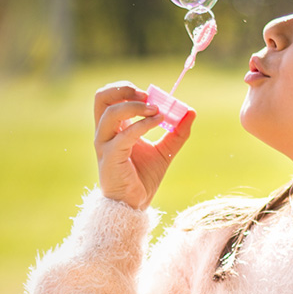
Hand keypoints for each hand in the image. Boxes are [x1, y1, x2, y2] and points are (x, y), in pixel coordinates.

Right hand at [93, 81, 195, 210]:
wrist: (134, 204)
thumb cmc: (143, 177)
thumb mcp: (165, 150)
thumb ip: (176, 132)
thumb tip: (191, 112)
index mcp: (114, 128)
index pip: (110, 97)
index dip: (128, 89)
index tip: (151, 95)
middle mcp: (105, 133)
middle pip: (101, 98)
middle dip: (123, 89)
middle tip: (147, 95)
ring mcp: (105, 144)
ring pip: (111, 113)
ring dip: (136, 106)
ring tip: (157, 110)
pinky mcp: (110, 157)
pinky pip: (125, 135)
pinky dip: (143, 124)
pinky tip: (159, 122)